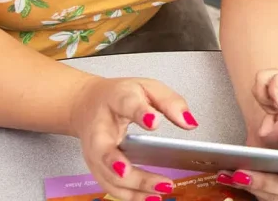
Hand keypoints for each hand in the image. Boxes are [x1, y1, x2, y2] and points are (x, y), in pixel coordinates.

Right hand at [68, 76, 197, 199]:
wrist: (87, 104)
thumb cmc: (119, 97)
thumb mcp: (147, 87)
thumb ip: (170, 102)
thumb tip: (190, 123)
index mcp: (115, 100)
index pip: (126, 104)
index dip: (140, 113)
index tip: (154, 121)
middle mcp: (99, 129)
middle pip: (106, 151)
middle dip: (125, 165)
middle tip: (153, 175)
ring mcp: (95, 153)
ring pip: (109, 176)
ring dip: (135, 187)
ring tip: (162, 188)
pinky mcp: (97, 168)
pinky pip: (112, 187)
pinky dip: (131, 196)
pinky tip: (151, 197)